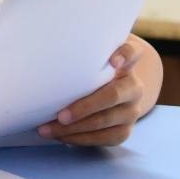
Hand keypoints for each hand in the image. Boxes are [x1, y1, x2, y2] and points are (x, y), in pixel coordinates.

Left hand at [38, 35, 161, 145]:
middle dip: (84, 107)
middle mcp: (133, 86)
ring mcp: (132, 110)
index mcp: (125, 64)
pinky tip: (61, 137)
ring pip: (105, 121)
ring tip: (48, 129)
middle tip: (60, 115)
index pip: (132, 53)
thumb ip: (80, 50)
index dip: (124, 55)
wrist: (112, 91)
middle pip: (112, 96)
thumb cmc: (90, 71)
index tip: (113, 61)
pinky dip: (80, 139)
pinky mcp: (125, 130)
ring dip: (74, 128)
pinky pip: (104, 138)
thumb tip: (46, 39)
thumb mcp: (90, 57)